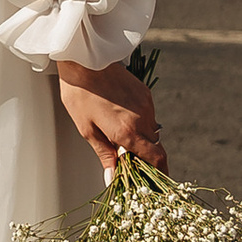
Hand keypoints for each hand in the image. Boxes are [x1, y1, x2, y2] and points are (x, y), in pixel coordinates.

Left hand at [58, 58, 163, 175]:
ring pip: (152, 131)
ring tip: (120, 135)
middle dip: (146, 157)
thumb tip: (112, 178)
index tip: (156, 181)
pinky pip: (149, 115)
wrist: (85, 60)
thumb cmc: (80, 95)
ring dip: (142, 138)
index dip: (161, 173)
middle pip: (155, 147)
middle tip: (129, 160)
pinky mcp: (146, 93)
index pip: (157, 158)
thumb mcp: (87, 129)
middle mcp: (143, 119)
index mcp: (128, 131)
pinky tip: (122, 117)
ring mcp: (147, 105)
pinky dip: (140, 122)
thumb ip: (104, 155)